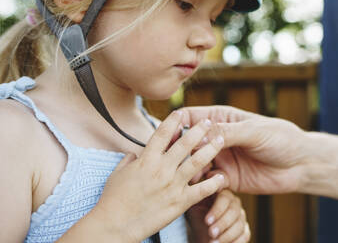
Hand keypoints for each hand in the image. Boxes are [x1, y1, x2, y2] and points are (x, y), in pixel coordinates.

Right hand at [91, 111, 225, 241]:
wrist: (115, 226)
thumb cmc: (112, 200)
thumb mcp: (117, 174)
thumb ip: (128, 160)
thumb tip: (133, 153)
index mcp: (146, 159)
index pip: (162, 133)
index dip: (173, 120)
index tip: (181, 112)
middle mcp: (161, 168)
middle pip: (184, 143)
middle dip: (199, 129)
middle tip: (209, 121)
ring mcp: (172, 185)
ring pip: (197, 162)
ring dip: (210, 149)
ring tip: (221, 140)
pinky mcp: (180, 202)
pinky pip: (201, 190)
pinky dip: (213, 183)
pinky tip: (222, 176)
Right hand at [182, 106, 307, 194]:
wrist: (300, 165)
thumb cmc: (280, 139)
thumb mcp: (254, 131)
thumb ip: (227, 133)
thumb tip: (200, 135)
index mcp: (220, 119)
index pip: (190, 118)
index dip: (176, 125)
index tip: (168, 137)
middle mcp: (216, 138)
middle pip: (187, 143)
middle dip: (178, 151)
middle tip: (173, 161)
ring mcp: (219, 159)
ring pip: (193, 164)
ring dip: (187, 171)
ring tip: (185, 177)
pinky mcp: (225, 179)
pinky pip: (206, 183)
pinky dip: (200, 186)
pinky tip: (200, 189)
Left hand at [187, 190, 250, 242]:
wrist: (200, 233)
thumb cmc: (196, 217)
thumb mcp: (193, 206)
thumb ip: (196, 196)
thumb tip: (196, 187)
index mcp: (222, 194)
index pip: (224, 198)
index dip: (217, 210)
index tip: (207, 221)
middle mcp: (234, 203)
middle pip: (234, 211)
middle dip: (222, 223)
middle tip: (211, 233)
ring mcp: (241, 216)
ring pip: (240, 224)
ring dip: (227, 235)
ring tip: (213, 242)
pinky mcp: (244, 229)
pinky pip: (245, 235)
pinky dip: (235, 241)